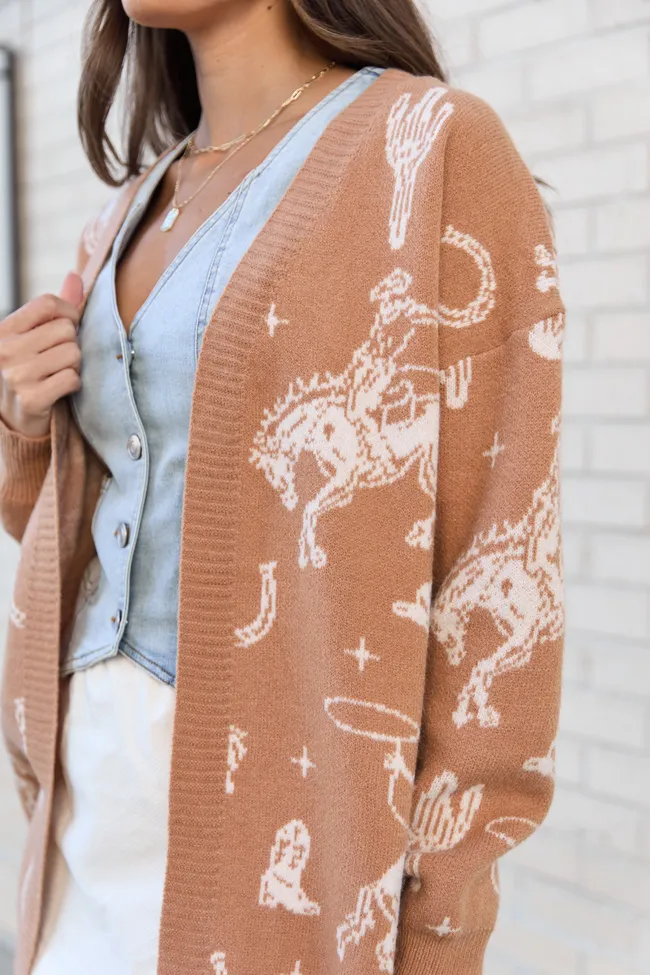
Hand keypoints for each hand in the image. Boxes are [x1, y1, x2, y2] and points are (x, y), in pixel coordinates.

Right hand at [0, 272, 83, 438]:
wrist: (14, 418)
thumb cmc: (27, 369)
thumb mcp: (31, 336)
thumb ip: (53, 309)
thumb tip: (75, 276)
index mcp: (3, 330)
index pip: (48, 303)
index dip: (69, 312)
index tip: (69, 326)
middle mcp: (5, 350)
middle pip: (65, 330)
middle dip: (71, 343)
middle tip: (59, 357)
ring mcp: (16, 376)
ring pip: (72, 354)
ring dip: (73, 365)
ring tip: (58, 373)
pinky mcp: (31, 399)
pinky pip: (72, 379)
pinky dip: (73, 384)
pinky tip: (60, 388)